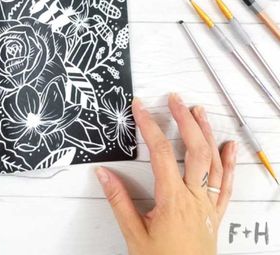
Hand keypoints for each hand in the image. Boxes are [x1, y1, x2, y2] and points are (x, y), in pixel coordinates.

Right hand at [96, 93, 236, 254]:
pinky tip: (229, 146)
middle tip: (175, 100)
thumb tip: (104, 174)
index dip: (149, 126)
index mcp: (172, 200)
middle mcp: (194, 197)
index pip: (159, 153)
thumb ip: (118, 201)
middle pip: (193, 150)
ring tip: (199, 111)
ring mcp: (207, 204)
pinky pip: (226, 184)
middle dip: (184, 120)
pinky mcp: (215, 212)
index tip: (140, 108)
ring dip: (206, 133)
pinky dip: (229, 163)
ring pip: (212, 162)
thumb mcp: (133, 233)